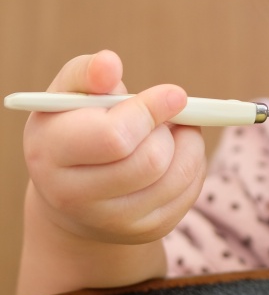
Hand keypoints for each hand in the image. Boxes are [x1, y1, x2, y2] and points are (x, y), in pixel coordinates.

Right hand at [17, 50, 206, 294]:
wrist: (73, 193)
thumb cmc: (75, 128)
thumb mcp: (70, 95)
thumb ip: (88, 72)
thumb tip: (109, 63)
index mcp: (50, 153)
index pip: (114, 137)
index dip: (151, 111)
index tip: (174, 94)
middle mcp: (74, 196)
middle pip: (151, 162)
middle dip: (167, 130)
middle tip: (164, 115)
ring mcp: (111, 221)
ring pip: (177, 177)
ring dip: (188, 143)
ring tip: (171, 130)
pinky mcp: (145, 231)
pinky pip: (190, 192)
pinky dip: (193, 164)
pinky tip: (174, 153)